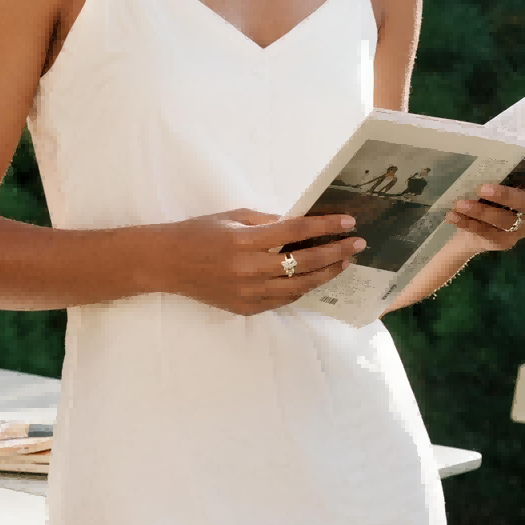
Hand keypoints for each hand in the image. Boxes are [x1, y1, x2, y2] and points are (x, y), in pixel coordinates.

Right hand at [155, 208, 366, 315]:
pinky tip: (314, 279)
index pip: (295, 231)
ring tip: (343, 263)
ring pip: (298, 286)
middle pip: (304, 261)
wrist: (166, 263)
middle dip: (335, 252)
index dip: (325, 226)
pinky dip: (301, 289)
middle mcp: (249, 268)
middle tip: (357, 244)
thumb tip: (299, 223)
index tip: (348, 221)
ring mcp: (248, 292)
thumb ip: (267, 221)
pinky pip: (282, 300)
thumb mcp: (232, 216)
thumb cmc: (198, 233)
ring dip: (325, 274)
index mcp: (245, 239)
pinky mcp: (245, 308)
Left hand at [442, 152, 524, 253]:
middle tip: (483, 188)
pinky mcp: (504, 242)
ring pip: (505, 221)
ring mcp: (522, 228)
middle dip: (506, 195)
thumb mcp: (495, 177)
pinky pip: (488, 234)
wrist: (471, 225)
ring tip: (460, 203)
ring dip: (481, 211)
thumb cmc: (488, 190)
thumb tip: (482, 139)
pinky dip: (468, 223)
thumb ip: (497, 164)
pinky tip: (453, 216)